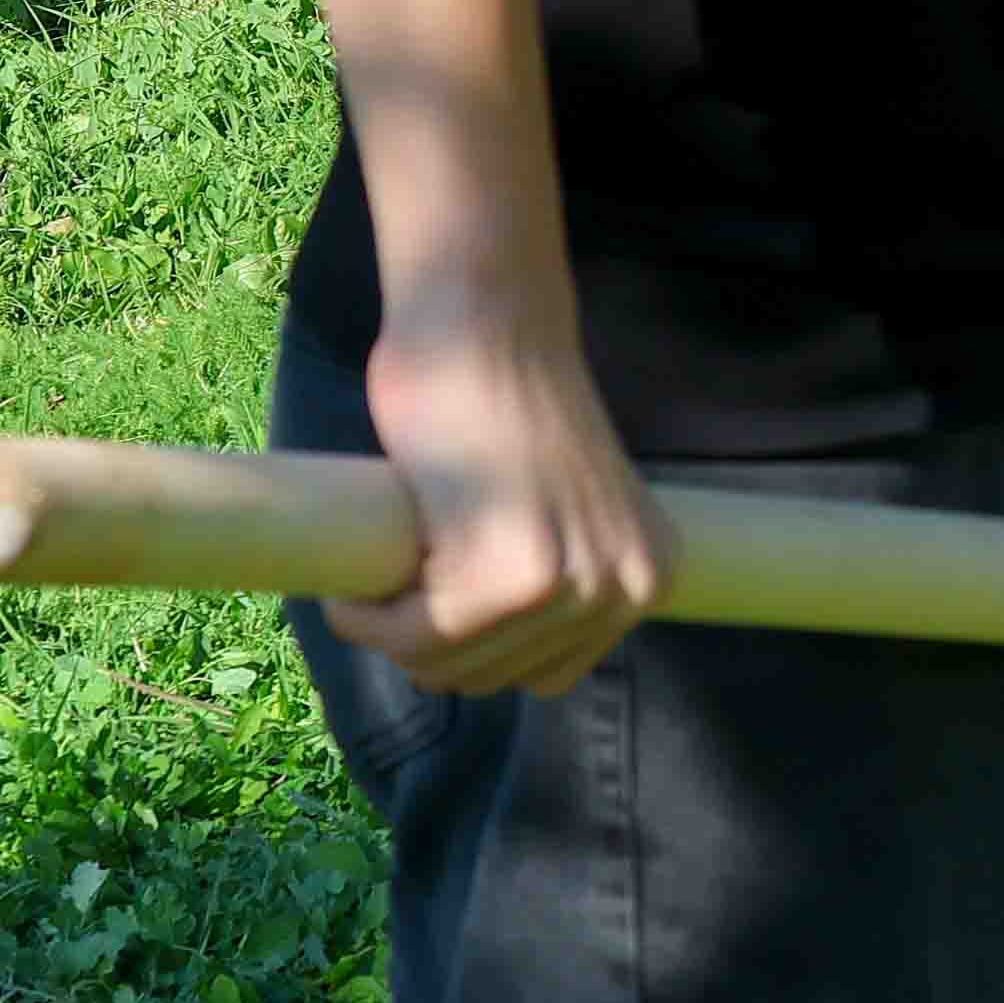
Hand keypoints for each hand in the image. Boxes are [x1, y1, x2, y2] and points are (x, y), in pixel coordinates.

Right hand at [341, 316, 670, 696]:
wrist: (484, 323)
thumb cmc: (503, 400)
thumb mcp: (565, 508)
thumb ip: (561, 571)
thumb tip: (498, 659)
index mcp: (651, 575)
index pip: (547, 675)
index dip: (475, 649)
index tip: (431, 604)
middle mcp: (630, 586)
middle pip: (499, 679)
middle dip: (429, 646)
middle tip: (391, 590)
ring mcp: (575, 583)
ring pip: (452, 665)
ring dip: (392, 636)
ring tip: (373, 584)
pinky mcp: (512, 576)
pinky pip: (416, 638)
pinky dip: (367, 623)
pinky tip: (352, 595)